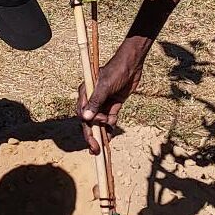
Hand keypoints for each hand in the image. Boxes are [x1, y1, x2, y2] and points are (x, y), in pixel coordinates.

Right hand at [76, 39, 145, 154]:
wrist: (132, 64)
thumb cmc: (116, 71)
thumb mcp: (105, 86)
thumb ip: (96, 102)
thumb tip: (86, 118)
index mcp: (86, 93)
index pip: (83, 115)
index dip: (86, 130)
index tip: (92, 141)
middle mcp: (93, 99)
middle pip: (90, 121)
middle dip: (93, 136)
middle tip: (96, 150)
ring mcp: (104, 102)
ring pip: (100, 122)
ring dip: (102, 133)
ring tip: (103, 148)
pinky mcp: (114, 103)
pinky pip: (110, 118)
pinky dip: (110, 127)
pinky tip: (110, 136)